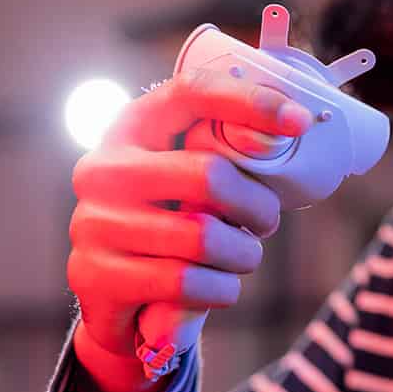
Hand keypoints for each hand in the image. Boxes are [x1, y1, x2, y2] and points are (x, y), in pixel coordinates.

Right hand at [65, 67, 313, 391]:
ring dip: (243, 254)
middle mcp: (103, 169)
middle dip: (258, 206)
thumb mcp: (182, 182)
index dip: (250, 101)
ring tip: (241, 256)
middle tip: (265, 221)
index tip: (300, 120)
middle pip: (209, 175)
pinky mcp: (96, 277)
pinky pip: (188, 282)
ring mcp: (93, 223)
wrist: (111, 297)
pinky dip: (221, 289)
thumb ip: (220, 155)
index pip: (191, 93)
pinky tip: (218, 285)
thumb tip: (295, 129)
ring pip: (204, 238)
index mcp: (129, 129)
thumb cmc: (167, 226)